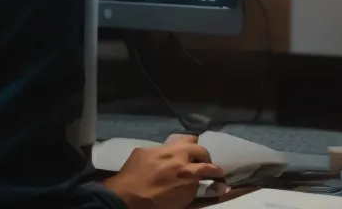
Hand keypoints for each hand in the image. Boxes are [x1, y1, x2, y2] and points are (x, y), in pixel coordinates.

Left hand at [102, 133, 225, 208]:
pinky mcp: (145, 149)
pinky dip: (165, 155)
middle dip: (205, 157)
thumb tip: (207, 184)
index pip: (209, 168)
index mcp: (185, 172)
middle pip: (199, 149)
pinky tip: (160, 163)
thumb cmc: (154, 206)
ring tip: (187, 154)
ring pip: (182, 139)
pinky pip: (160, 148)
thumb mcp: (180, 202)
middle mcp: (176, 156)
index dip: (216, 171)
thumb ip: (194, 190)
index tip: (218, 173)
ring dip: (188, 147)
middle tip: (202, 164)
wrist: (122, 199)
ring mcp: (160, 150)